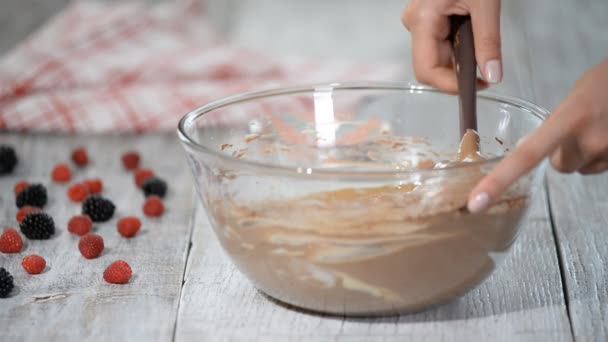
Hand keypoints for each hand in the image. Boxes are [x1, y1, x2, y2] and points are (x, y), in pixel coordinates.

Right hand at [402, 0, 501, 92]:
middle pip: (430, 66)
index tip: (477, 86)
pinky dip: (457, 47)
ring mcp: (419, 21)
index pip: (427, 70)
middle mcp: (414, 23)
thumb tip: (492, 75)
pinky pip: (438, 43)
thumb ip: (488, 40)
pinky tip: (472, 38)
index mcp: (422, 20)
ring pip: (435, 56)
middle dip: (457, 74)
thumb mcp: (485, 4)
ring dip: (459, 60)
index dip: (450, 85)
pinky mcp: (426, 17)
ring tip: (481, 48)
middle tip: (485, 72)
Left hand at [468, 59, 607, 211]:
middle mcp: (591, 141)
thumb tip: (532, 148)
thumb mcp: (575, 97)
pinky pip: (601, 166)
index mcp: (570, 119)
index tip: (476, 203)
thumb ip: (554, 124)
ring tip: (602, 125)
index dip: (498, 182)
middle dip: (563, 151)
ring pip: (582, 167)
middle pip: (560, 165)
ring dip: (585, 153)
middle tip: (580, 126)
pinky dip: (602, 154)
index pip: (526, 156)